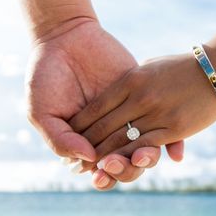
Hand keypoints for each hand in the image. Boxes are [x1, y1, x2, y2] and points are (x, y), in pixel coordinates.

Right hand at [26, 18, 183, 189]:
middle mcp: (110, 136)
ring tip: (143, 156)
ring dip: (146, 159)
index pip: (101, 171)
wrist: (65, 37)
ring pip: (146, 150)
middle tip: (119, 165)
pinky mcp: (145, 100)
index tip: (101, 177)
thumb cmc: (46, 76)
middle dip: (126, 171)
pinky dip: (172, 142)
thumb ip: (60, 139)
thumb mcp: (41, 111)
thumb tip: (89, 159)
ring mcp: (129, 118)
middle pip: (126, 166)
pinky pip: (165, 125)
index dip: (104, 179)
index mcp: (85, 144)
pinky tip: (174, 152)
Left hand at [69, 47, 215, 160]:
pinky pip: (146, 147)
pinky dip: (131, 159)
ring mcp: (157, 113)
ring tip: (94, 171)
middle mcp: (139, 97)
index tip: (71, 140)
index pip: (96, 109)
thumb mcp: (149, 68)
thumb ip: (130, 84)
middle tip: (75, 165)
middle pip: (104, 128)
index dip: (80, 128)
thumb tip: (114, 98)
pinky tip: (120, 167)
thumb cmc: (181, 66)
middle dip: (88, 149)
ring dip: (106, 159)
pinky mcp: (174, 128)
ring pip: (122, 142)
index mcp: (130, 80)